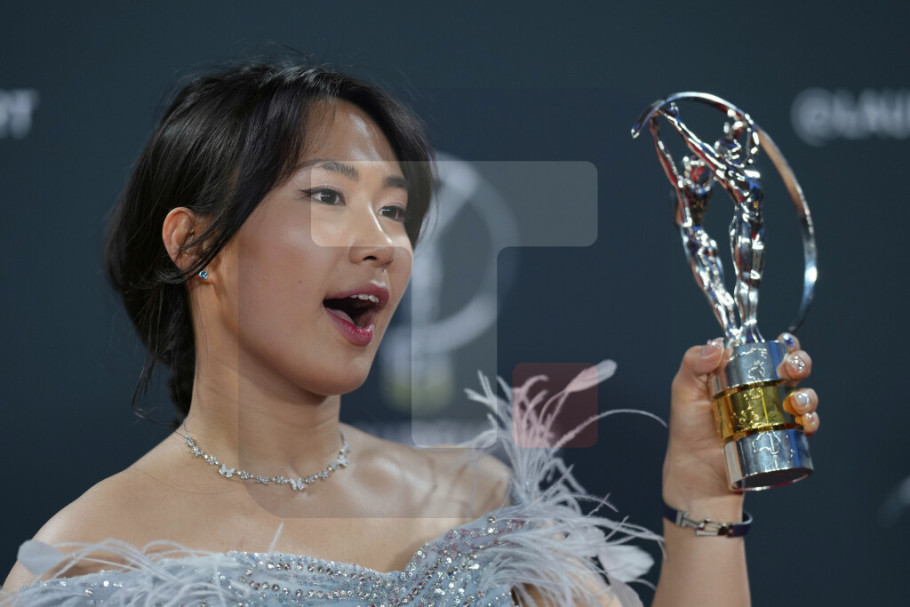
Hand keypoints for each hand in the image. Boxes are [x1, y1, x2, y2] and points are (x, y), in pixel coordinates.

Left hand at [661, 334, 819, 517]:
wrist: (698, 476)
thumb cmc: (688, 434)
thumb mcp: (684, 393)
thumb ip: (693, 364)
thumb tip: (716, 344)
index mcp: (738, 377)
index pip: (764, 353)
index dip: (779, 345)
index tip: (784, 341)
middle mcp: (760, 393)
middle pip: (790, 371)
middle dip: (800, 363)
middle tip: (791, 368)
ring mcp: (773, 416)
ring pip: (803, 396)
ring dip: (808, 394)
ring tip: (795, 401)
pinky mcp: (782, 438)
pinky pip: (806, 426)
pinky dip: (811, 420)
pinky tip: (805, 421)